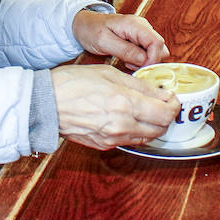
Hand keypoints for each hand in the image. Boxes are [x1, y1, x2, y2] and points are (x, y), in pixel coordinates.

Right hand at [50, 64, 177, 150]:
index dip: (173, 105)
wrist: (45, 103)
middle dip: (165, 116)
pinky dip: (136, 131)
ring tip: (146, 109)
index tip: (171, 97)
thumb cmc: (73, 83)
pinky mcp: (104, 145)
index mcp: (125, 104)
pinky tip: (128, 117)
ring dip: (152, 125)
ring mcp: (113, 138)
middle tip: (162, 103)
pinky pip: (129, 141)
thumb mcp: (110, 73)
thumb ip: (139, 85)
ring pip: (146, 137)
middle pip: (160, 129)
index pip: (165, 113)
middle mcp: (122, 125)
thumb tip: (161, 92)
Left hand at [72, 9, 168, 69]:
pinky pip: (148, 52)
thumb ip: (125, 50)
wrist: (83, 24)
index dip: (152, 59)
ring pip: (155, 51)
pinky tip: (128, 60)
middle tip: (131, 65)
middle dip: (149, 62)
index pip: (157, 42)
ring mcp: (142, 32)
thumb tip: (144, 59)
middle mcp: (142, 26)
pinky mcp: (139, 38)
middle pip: (160, 48)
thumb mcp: (104, 42)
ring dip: (144, 62)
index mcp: (134, 24)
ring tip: (127, 62)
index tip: (140, 68)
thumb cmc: (90, 29)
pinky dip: (140, 60)